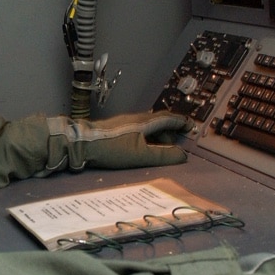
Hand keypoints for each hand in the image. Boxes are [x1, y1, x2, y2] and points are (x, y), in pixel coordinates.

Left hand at [43, 111, 188, 171]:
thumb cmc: (112, 148)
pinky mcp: (116, 130)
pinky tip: (143, 148)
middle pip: (159, 121)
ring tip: (164, 148)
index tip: (192, 126)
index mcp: (145, 122)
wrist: (81, 144)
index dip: (182, 122)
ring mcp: (125, 123)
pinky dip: (147, 138)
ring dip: (159, 135)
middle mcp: (136, 119)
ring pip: (148, 127)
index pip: (169, 119)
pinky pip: (138, 131)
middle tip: (180, 140)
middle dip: (171, 130)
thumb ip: (164, 155)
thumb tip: (183, 156)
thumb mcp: (141, 155)